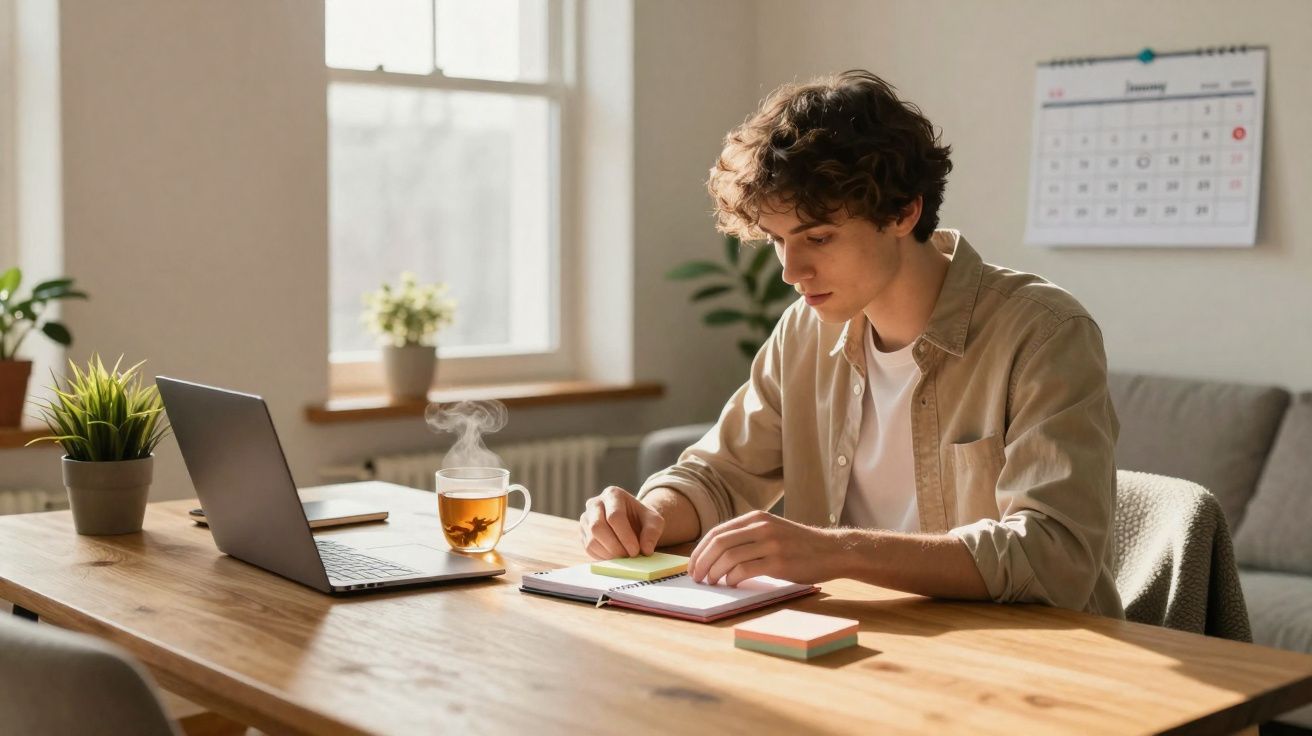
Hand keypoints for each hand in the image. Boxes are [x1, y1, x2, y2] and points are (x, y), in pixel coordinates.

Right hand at [579, 486, 665, 558]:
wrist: (632, 521)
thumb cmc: (642, 519)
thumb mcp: (654, 521)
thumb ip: (652, 533)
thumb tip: (646, 550)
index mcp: (613, 494)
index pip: (614, 516)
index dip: (625, 536)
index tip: (636, 551)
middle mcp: (595, 503)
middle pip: (598, 527)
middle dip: (615, 546)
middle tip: (629, 556)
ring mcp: (586, 518)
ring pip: (591, 540)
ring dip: (609, 553)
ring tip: (624, 557)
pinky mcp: (582, 532)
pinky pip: (588, 548)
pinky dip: (603, 556)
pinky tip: (616, 557)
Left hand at [688, 510, 838, 585]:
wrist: (832, 551)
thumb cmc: (799, 545)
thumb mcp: (771, 530)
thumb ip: (747, 536)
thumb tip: (715, 554)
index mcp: (756, 518)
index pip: (717, 532)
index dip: (699, 550)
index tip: (692, 566)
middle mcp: (761, 527)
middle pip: (719, 543)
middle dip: (702, 562)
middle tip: (696, 577)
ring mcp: (770, 543)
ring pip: (729, 557)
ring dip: (714, 572)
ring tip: (711, 583)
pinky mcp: (779, 562)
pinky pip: (745, 569)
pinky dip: (732, 578)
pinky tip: (730, 584)